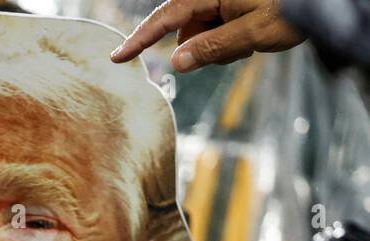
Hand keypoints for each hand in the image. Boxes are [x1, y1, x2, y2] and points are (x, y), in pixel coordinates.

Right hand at [110, 0, 305, 71]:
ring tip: (250, 42)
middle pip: (187, 26)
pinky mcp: (234, 3)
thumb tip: (176, 62)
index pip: (166, 18)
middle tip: (234, 50)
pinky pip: (218, 25)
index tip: (118, 57)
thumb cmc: (296, 7)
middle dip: (201, 45)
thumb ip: (213, 48)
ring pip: (204, 29)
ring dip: (219, 43)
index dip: (140, 39)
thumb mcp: (254, 32)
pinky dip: (229, 37)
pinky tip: (251, 36)